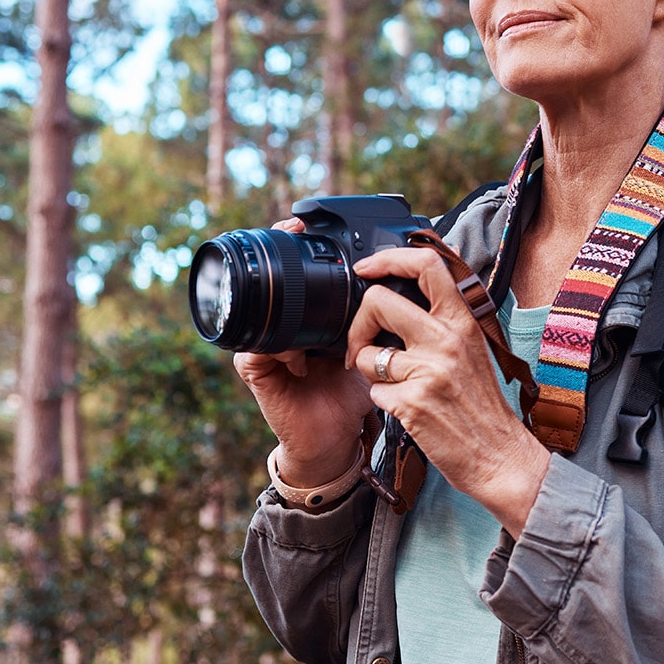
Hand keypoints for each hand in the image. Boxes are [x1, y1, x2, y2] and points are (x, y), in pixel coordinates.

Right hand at [234, 219, 373, 487]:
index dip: (296, 245)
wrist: (335, 440)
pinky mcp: (256, 372)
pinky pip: (254, 351)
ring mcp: (265, 347)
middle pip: (270, 283)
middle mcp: (283, 327)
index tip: (307, 222)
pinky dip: (275, 349)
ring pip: (258, 312)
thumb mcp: (375, 347)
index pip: (295, 274)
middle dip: (279, 254)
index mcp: (308, 317)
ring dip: (272, 300)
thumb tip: (410, 277)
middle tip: (293, 232)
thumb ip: (384, 316)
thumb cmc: (354, 393)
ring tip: (290, 288)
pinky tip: (297, 356)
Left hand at [344, 247, 550, 535]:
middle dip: (358, 323)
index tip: (368, 268)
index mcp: (462, 323)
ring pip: (367, 353)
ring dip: (369, 370)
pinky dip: (382, 401)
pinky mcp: (412, 404)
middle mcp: (446, 341)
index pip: (427, 266)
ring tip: (395, 384)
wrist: (500, 457)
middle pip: (378, 302)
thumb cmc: (483, 407)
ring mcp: (429, 372)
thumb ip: (444, 320)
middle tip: (362, 345)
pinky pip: (374, 391)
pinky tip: (406, 408)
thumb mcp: (472, 350)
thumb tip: (413, 288)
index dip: (388, 258)